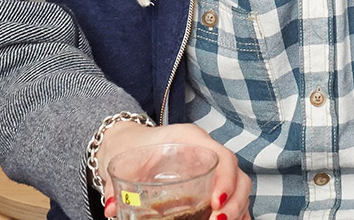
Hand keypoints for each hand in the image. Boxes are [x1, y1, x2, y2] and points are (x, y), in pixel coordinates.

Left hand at [97, 120, 249, 218]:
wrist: (129, 145)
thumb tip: (112, 207)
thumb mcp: (122, 162)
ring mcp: (212, 170)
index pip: (223, 156)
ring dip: (237, 211)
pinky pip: (233, 200)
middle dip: (235, 203)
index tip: (216, 202)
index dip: (226, 180)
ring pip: (240, 190)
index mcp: (191, 140)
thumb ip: (117, 184)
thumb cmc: (131, 148)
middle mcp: (207, 154)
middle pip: (239, 177)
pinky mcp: (210, 185)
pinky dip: (237, 214)